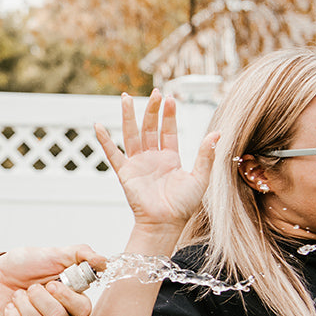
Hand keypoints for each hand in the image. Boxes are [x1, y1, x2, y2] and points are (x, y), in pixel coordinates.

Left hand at [0, 245, 104, 315]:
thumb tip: (102, 261)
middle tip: (30, 287)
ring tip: (17, 294)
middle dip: (39, 298)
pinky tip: (9, 307)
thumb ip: (79, 254)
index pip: (83, 310)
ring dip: (23, 304)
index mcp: (70, 298)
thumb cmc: (24, 265)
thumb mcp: (52, 254)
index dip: (67, 298)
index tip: (51, 283)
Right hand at [95, 90, 217, 234]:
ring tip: (126, 97)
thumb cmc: (183, 205)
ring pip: (131, 134)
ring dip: (128, 116)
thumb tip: (216, 134)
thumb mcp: (200, 178)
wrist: (165, 223)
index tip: (170, 98)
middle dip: (152, 109)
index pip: (168, 131)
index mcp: (170, 158)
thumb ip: (206, 156)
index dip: (169, 115)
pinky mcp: (125, 173)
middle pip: (150, 128)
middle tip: (155, 92)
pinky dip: (105, 141)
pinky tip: (99, 127)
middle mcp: (153, 157)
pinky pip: (113, 154)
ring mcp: (138, 164)